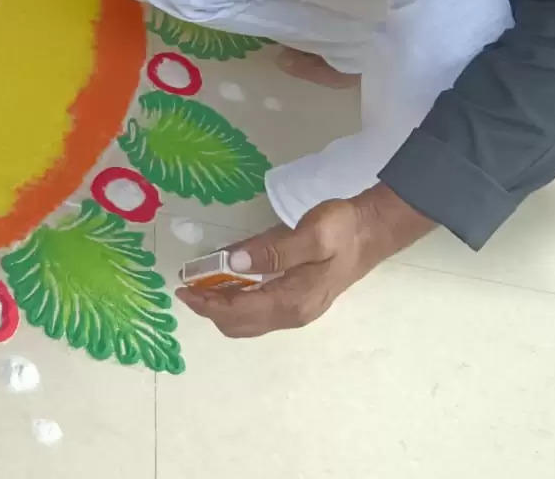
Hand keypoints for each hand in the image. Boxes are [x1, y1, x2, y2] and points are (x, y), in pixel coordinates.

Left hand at [176, 183, 432, 336]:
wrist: (371, 232)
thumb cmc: (342, 230)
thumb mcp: (311, 233)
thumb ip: (273, 250)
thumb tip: (232, 264)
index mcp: (293, 301)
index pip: (239, 311)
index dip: (207, 303)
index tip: (183, 288)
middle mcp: (292, 314)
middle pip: (239, 324)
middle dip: (209, 308)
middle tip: (188, 286)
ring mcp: (296, 311)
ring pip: (248, 321)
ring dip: (221, 307)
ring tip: (201, 284)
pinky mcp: (297, 301)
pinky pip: (258, 311)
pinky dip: (236, 301)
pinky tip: (228, 281)